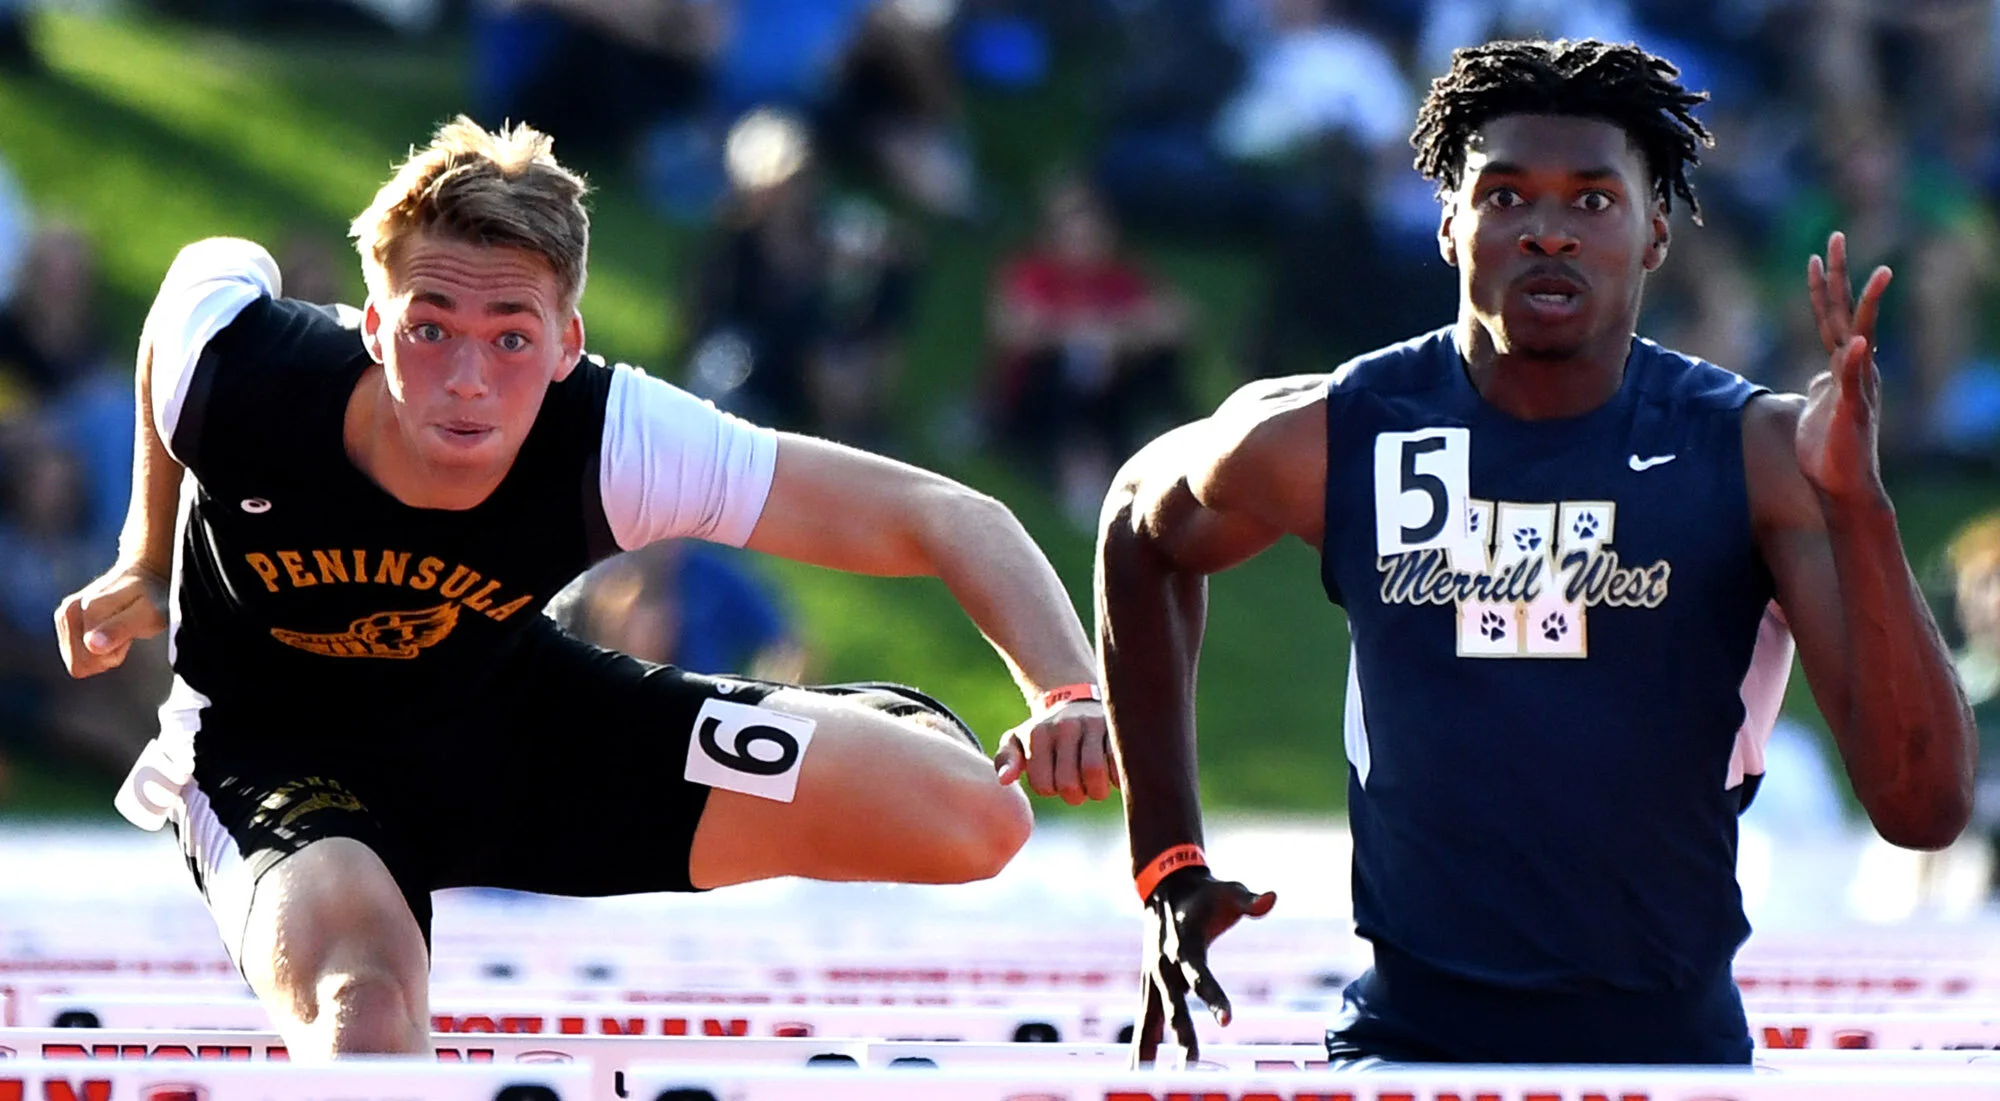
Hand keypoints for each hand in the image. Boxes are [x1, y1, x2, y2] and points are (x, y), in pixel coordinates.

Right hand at [54, 562, 167, 677]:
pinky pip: (76, 654)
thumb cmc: (151, 598)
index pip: (90, 662)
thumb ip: (121, 628)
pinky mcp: (63, 619)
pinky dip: (95, 647)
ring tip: (118, 629)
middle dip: (105, 656)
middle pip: (79, 664)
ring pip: (76, 660)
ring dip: (101, 652)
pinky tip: (109, 629)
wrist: (144, 575)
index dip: (114, 655)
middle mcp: (69, 611)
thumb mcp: (148, 614)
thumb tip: (91, 645)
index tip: (128, 635)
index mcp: (88, 610)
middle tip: (124, 634)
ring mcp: (64, 614)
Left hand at [992, 699, 1116, 803]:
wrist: (1075, 699)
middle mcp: (1064, 726)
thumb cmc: (1043, 732)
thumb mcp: (1018, 741)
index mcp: (1038, 733)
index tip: (1053, 779)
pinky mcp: (1115, 727)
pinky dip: (1116, 777)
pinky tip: (1110, 774)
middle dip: (1074, 796)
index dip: (1050, 790)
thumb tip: (1005, 780)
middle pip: (1070, 784)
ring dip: (1096, 790)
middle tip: (1077, 788)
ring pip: (1095, 773)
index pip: (1044, 786)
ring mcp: (1092, 724)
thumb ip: (1006, 759)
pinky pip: (1118, 762)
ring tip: (1093, 785)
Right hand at [1131, 866, 1275, 1066]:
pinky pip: (1144, 1023)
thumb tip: (1271, 897)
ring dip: (1148, 1050)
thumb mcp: (1229, 890)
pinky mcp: (1149, 988)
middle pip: (1173, 1006)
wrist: (1165, 888)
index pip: (1200, 976)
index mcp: (1185, 946)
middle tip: (1189, 1064)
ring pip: (1149, 1021)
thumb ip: (1249, 900)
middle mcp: (1165, 967)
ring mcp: (1153, 980)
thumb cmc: (1204, 894)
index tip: (1227, 1020)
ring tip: (1143, 1080)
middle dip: (1181, 1035)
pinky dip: (1140, 1047)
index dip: (1213, 997)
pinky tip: (1137, 1074)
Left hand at [1800, 231, 1890, 503]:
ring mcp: (1856, 386)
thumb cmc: (1828, 448)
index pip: (1830, 317)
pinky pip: (1853, 381)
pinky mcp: (1852, 409)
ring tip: (1881, 271)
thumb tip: (1822, 375)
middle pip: (1843, 313)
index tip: (1817, 255)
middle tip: (1838, 236)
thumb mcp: (1819, 405)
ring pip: (1857, 337)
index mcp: (1840, 366)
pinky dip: (1856, 361)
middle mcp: (1853, 369)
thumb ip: (1823, 385)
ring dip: (1866, 304)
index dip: (1823, 287)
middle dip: (1840, 275)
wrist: (1842, 485)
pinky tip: (1860, 342)